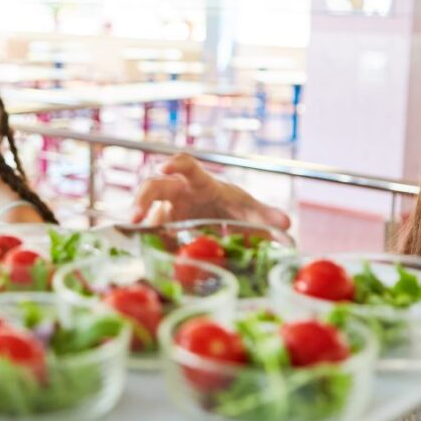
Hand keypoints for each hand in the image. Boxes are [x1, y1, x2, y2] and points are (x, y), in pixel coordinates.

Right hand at [130, 153, 290, 229]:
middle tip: (135, 217)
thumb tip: (287, 225)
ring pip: (146, 212)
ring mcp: (166, 212)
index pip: (185, 165)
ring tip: (133, 239)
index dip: (174, 164)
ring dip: (138, 224)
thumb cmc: (232, 207)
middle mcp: (177, 193)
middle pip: (153, 186)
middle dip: (142, 198)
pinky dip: (146, 245)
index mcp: (198, 182)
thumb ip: (266, 216)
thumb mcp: (250, 211)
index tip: (164, 167)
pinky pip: (151, 236)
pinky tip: (144, 256)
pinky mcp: (162, 231)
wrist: (222, 220)